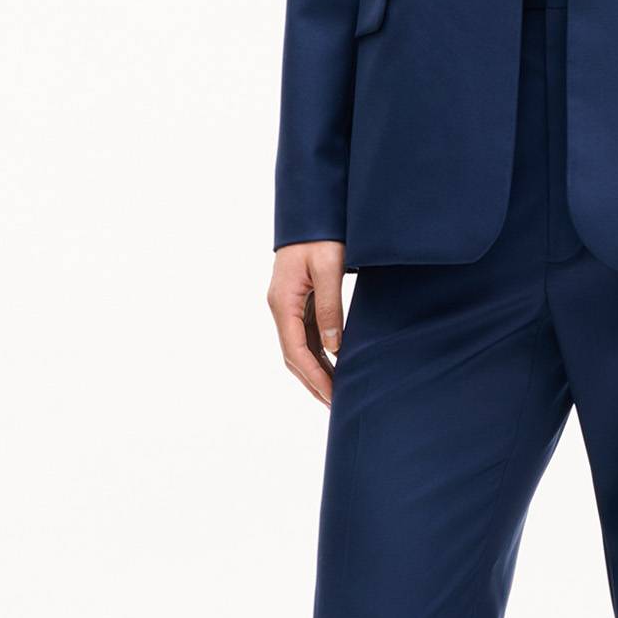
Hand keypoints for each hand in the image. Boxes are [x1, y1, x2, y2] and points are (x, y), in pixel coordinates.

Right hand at [268, 242, 346, 404]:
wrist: (309, 212)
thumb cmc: (319, 237)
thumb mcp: (328, 270)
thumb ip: (331, 308)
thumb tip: (334, 348)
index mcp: (282, 303)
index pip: (296, 351)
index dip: (315, 376)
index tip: (334, 396)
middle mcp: (280, 308)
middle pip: (293, 357)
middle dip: (314, 383)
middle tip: (336, 405)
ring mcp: (287, 307)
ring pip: (298, 349)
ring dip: (315, 373)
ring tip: (336, 394)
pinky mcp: (297, 303)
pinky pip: (305, 336)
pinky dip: (318, 355)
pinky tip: (333, 367)